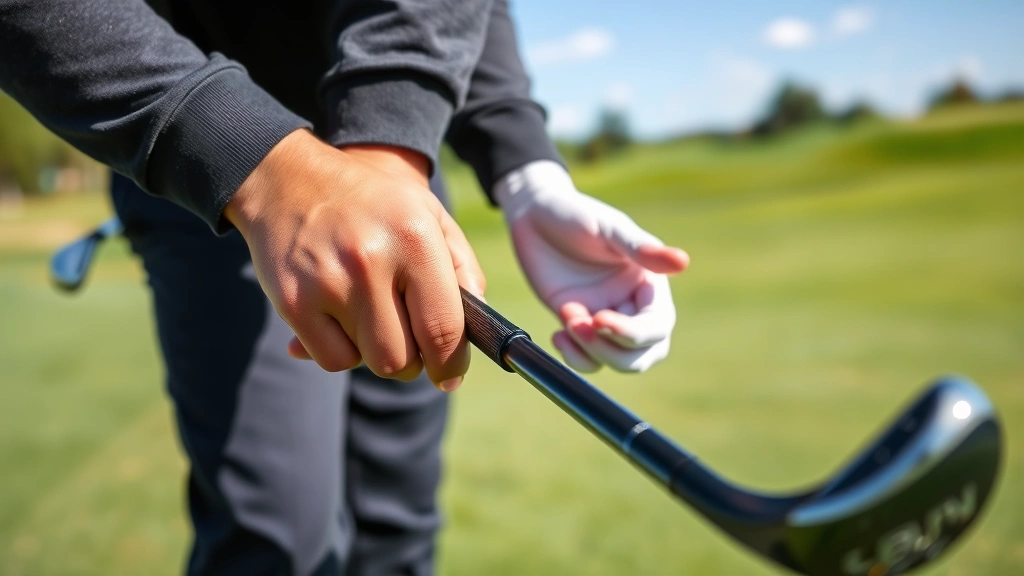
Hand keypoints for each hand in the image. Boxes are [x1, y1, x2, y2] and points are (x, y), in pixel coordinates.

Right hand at [225, 130, 484, 390]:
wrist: (287, 179)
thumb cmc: (372, 203)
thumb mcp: (429, 214)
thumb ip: (462, 268)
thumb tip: (477, 328)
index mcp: (415, 237)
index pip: (444, 328)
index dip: (451, 363)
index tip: (450, 374)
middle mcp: (371, 261)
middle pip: (404, 359)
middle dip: (413, 360)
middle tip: (407, 338)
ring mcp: (328, 283)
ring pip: (370, 362)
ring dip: (377, 353)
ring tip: (371, 314)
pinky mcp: (292, 302)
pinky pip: (332, 361)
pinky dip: (341, 351)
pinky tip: (339, 317)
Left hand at [495, 160, 687, 372]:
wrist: (535, 213)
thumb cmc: (577, 213)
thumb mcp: (608, 227)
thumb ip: (641, 248)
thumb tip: (682, 262)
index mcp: (649, 283)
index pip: (657, 325)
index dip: (633, 332)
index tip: (600, 319)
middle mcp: (631, 305)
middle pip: (644, 354)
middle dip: (616, 352)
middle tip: (581, 327)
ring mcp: (604, 317)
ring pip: (617, 360)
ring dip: (593, 354)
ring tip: (566, 324)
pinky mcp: (577, 324)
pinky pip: (587, 359)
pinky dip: (576, 358)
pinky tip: (557, 335)